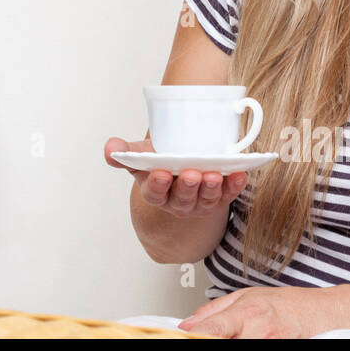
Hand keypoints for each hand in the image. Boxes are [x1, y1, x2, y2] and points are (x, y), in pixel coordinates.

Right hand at [104, 136, 247, 218]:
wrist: (180, 158)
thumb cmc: (159, 159)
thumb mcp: (139, 154)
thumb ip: (122, 152)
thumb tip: (110, 149)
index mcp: (156, 192)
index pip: (155, 194)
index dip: (158, 185)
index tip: (161, 173)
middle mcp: (178, 202)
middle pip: (183, 199)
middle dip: (188, 187)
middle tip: (192, 174)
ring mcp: (200, 201)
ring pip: (206, 200)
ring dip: (212, 189)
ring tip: (215, 175)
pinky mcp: (220, 196)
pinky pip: (228, 194)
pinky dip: (235, 186)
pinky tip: (239, 174)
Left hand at [178, 286, 338, 338]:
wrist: (323, 313)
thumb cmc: (289, 303)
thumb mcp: (248, 295)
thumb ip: (215, 310)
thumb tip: (188, 322)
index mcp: (246, 312)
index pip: (212, 329)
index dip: (194, 336)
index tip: (184, 337)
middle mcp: (257, 330)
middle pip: (222, 341)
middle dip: (208, 341)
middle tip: (201, 338)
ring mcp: (270, 344)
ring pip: (238, 348)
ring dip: (229, 343)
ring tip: (234, 336)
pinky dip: (246, 348)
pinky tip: (244, 341)